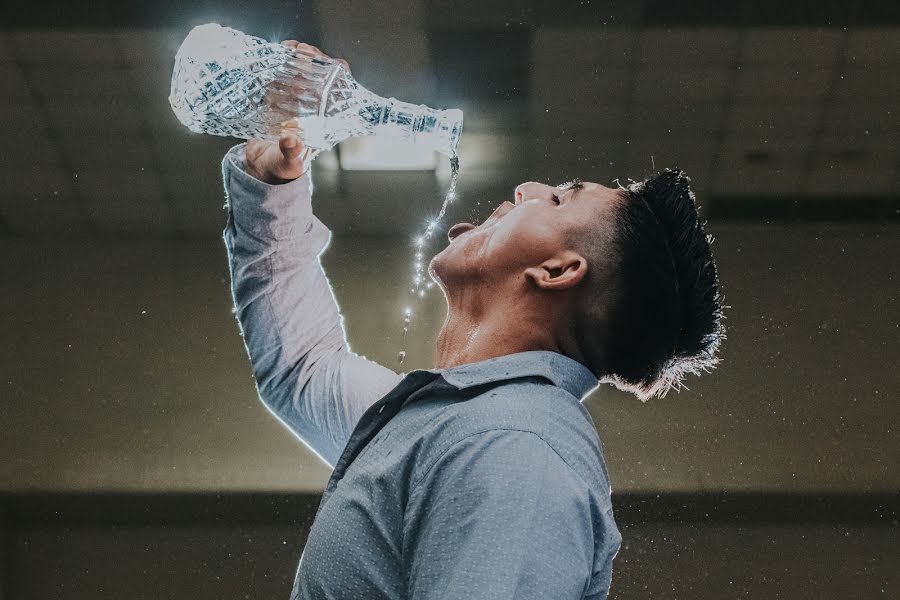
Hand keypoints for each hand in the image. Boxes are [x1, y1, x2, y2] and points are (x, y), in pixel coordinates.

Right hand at [244, 41, 349, 184]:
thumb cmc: (282, 168)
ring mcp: (297, 101)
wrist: (261, 168)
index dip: (337, 74)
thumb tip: (290, 140)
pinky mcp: (279, 97)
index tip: (326, 62)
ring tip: (289, 48)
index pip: (341, 92)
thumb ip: (291, 153)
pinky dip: (282, 61)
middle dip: (314, 58)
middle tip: (301, 50)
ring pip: (305, 71)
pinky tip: (277, 53)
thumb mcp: (288, 163)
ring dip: (298, 56)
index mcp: (325, 122)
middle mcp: (315, 108)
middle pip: (322, 76)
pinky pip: (285, 73)